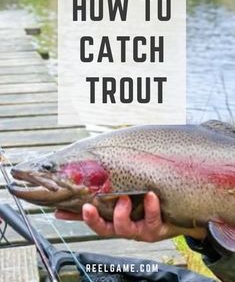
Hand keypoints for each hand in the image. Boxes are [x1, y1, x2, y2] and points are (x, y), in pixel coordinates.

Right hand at [55, 192, 206, 241]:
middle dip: (94, 220)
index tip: (61, 212)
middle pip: (104, 229)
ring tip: (124, 199)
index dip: (75, 217)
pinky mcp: (156, 228)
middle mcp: (125, 227)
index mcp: (115, 219)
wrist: (176, 213)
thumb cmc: (147, 202)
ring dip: (121, 213)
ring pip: (124, 228)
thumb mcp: (126, 196)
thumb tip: (82, 184)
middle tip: (88, 208)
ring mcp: (140, 229)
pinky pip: (152, 219)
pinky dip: (150, 207)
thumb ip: (106, 193)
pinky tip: (151, 195)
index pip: (91, 220)